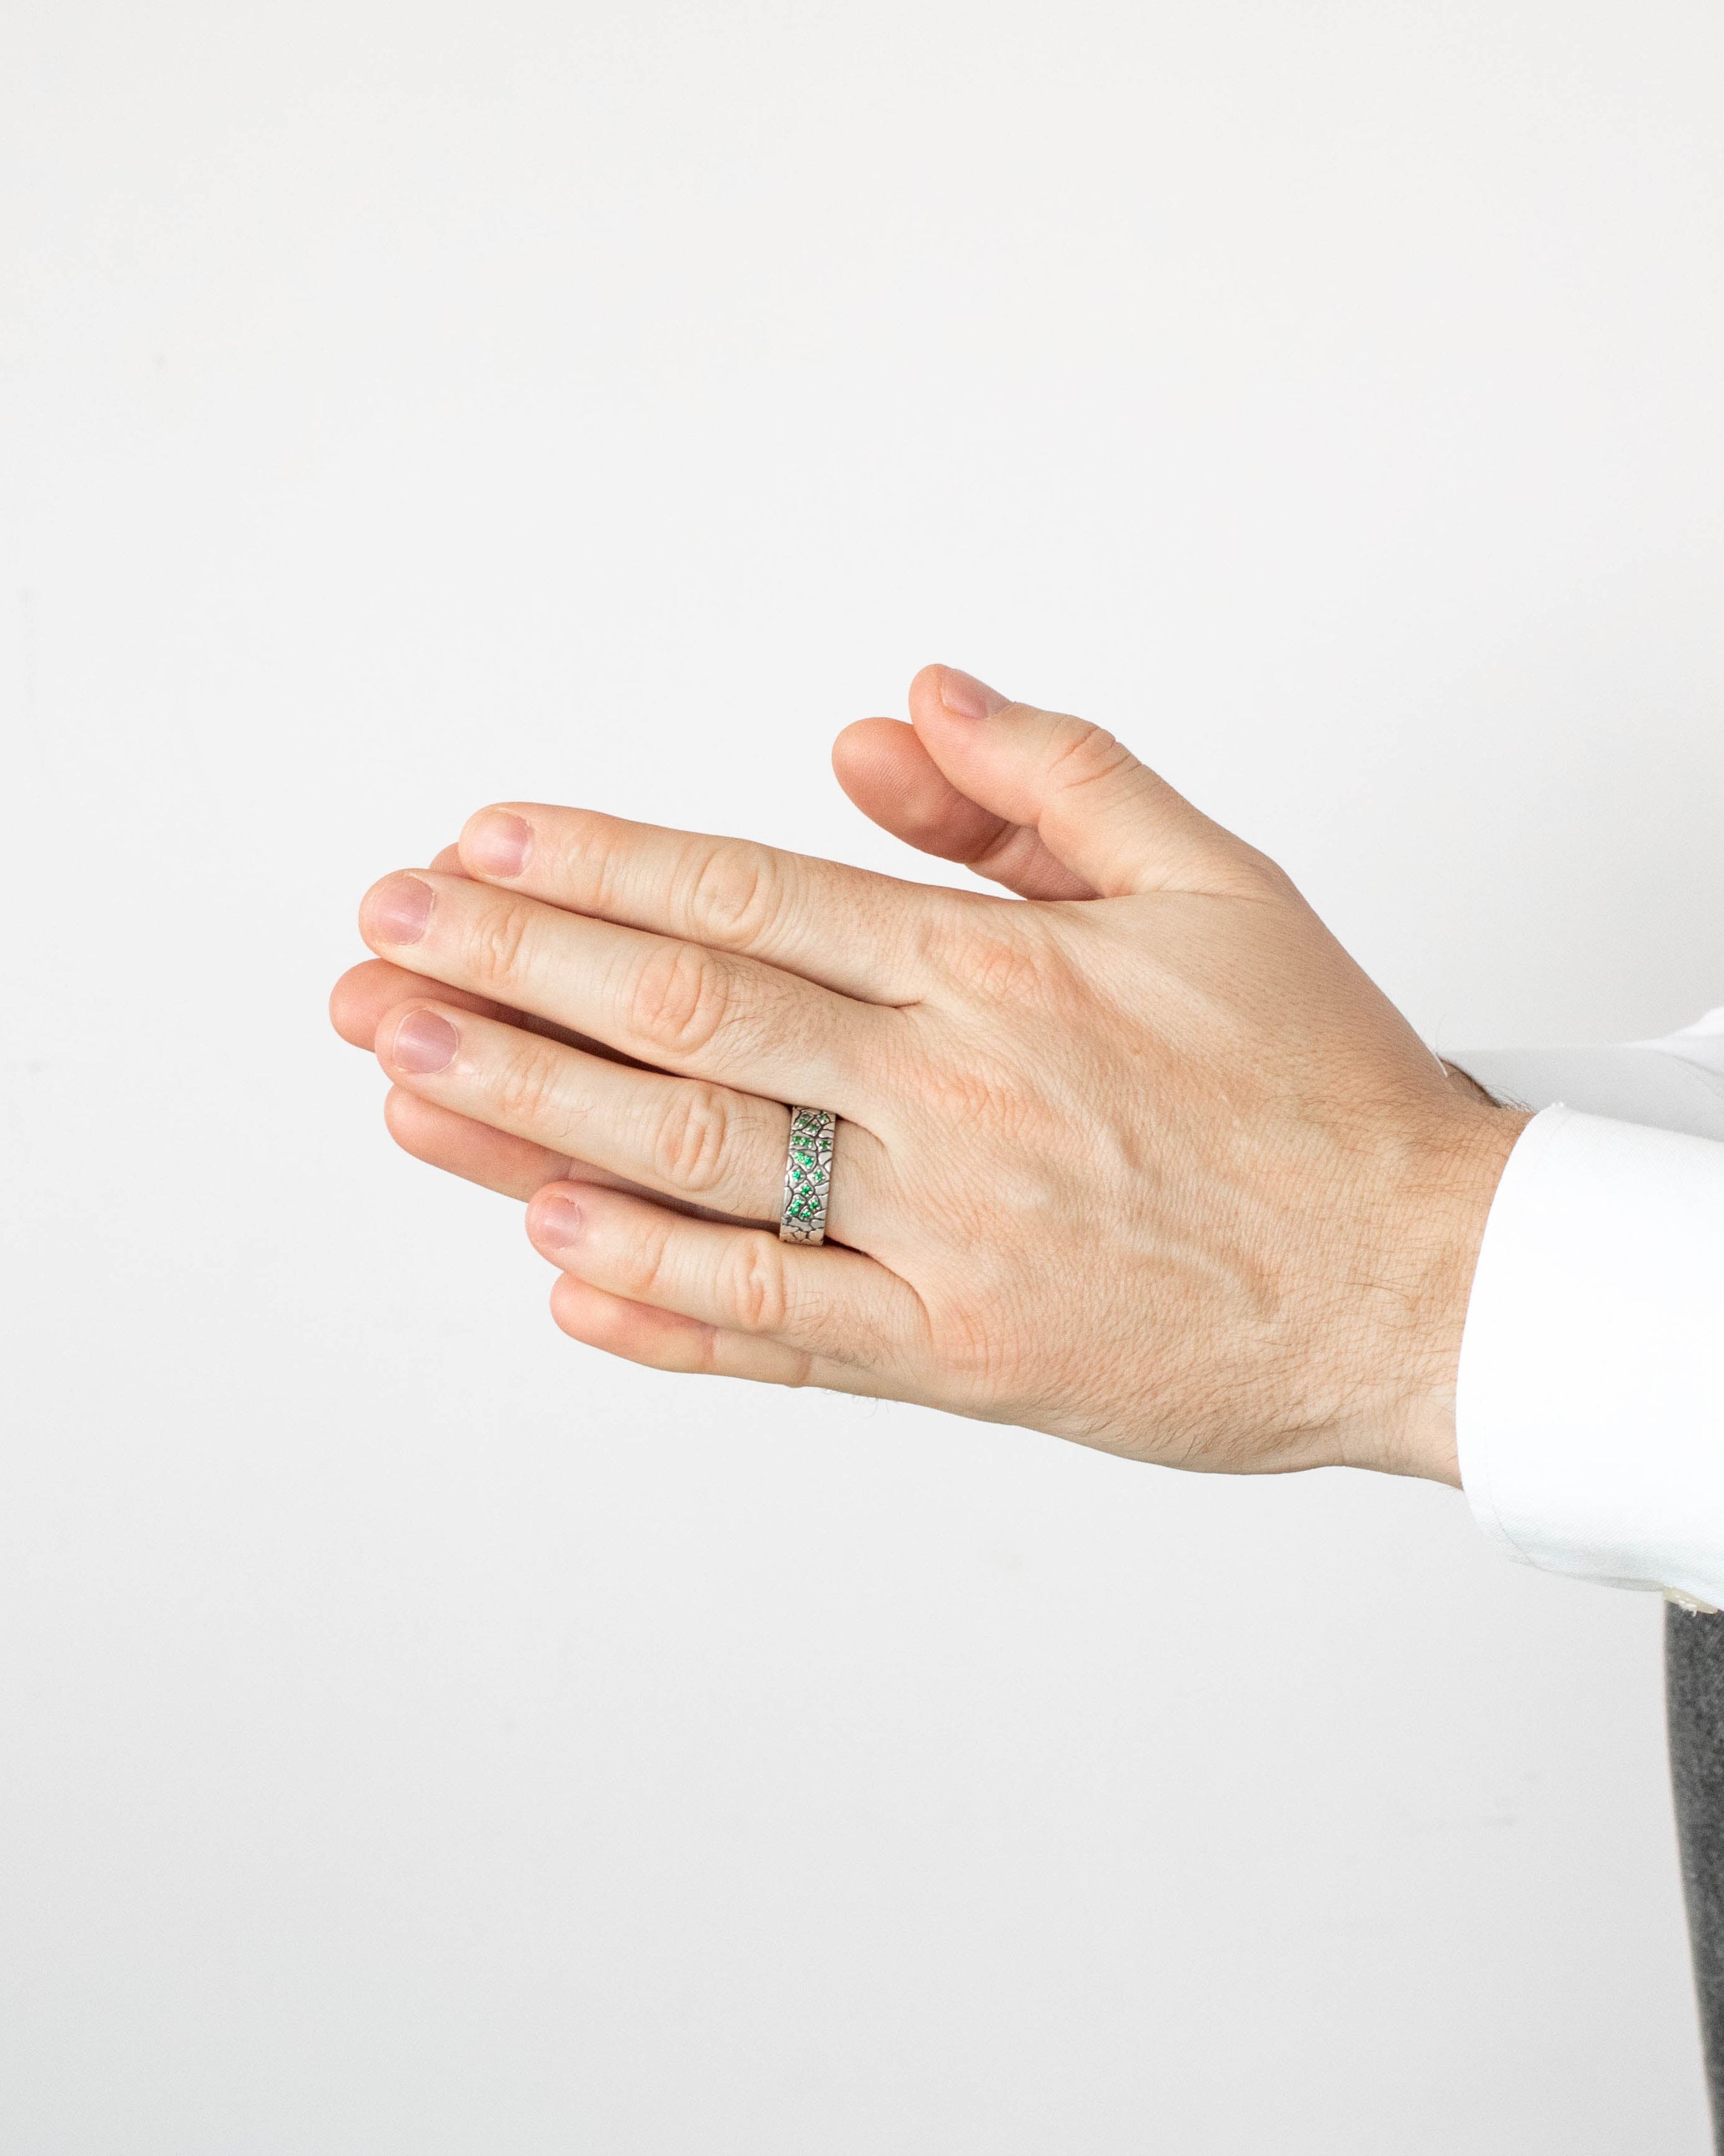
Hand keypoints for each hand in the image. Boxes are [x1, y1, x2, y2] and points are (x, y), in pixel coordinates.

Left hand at [330, 667, 1526, 1481]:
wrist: (1423, 1278)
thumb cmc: (1319, 1081)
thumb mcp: (1214, 879)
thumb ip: (1051, 779)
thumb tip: (896, 713)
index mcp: (1002, 970)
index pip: (750, 897)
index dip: (594, 868)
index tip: (475, 846)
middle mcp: (955, 1098)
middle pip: (688, 1019)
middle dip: (512, 976)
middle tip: (378, 948)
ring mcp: (949, 1238)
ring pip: (699, 1170)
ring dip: (531, 1120)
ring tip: (401, 1078)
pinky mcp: (962, 1358)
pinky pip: (780, 1329)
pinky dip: (657, 1300)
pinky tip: (549, 1261)